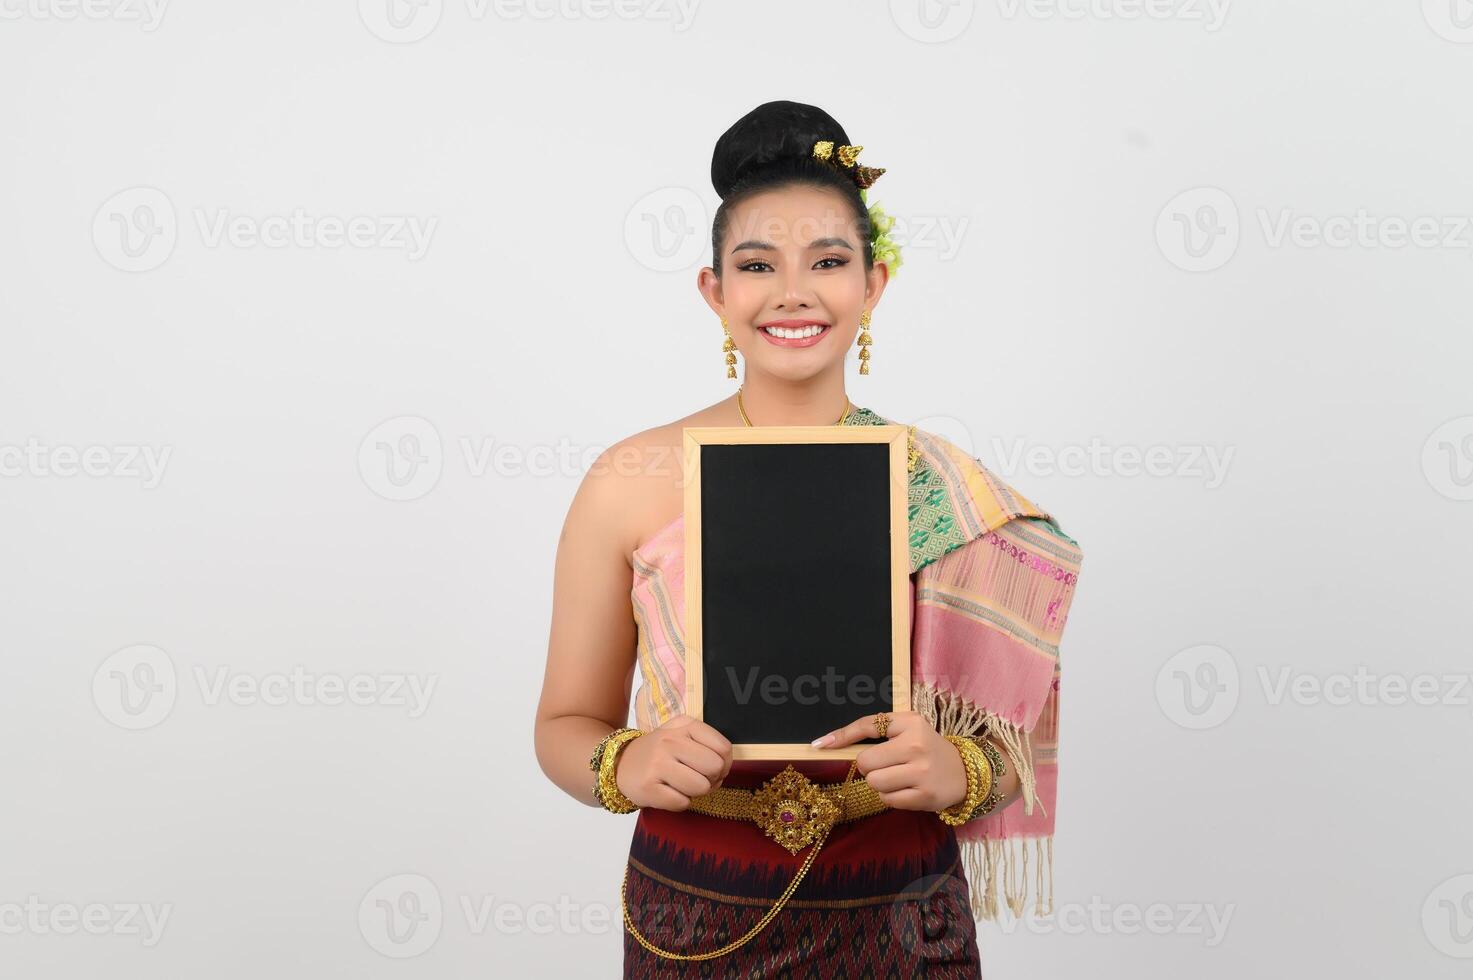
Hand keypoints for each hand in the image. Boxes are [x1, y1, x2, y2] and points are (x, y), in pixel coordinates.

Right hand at [615, 713, 732, 811]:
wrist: (620, 764)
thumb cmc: (660, 753)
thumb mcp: (682, 735)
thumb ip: (707, 745)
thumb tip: (725, 768)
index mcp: (684, 724)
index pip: (723, 748)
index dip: (725, 764)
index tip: (712, 768)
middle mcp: (670, 740)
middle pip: (714, 767)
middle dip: (712, 779)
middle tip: (698, 778)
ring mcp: (657, 764)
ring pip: (701, 787)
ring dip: (696, 792)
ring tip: (682, 786)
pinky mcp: (648, 788)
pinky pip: (683, 803)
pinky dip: (680, 802)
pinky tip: (668, 792)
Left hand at [811, 711, 967, 811]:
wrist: (965, 772)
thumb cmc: (927, 748)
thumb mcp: (908, 728)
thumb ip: (876, 730)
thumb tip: (829, 742)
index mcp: (911, 723)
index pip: (869, 725)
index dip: (842, 736)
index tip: (820, 745)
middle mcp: (916, 746)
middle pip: (865, 762)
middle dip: (869, 766)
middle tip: (885, 765)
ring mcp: (921, 773)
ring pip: (874, 782)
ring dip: (878, 783)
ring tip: (896, 778)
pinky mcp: (924, 797)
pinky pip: (887, 800)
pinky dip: (890, 797)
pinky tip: (905, 789)